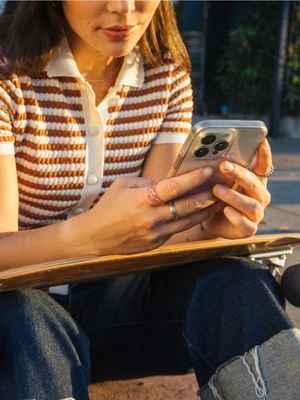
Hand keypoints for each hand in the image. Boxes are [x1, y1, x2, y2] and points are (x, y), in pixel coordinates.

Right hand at [78, 168, 215, 255]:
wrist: (95, 236)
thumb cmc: (108, 207)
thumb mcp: (123, 185)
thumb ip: (147, 181)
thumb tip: (165, 182)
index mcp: (143, 199)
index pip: (174, 187)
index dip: (194, 178)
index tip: (208, 171)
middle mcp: (152, 217)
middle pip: (187, 206)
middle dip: (207, 195)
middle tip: (221, 187)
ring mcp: (156, 233)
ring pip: (188, 221)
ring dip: (204, 210)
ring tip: (217, 201)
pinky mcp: (157, 243)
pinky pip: (177, 230)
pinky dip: (189, 221)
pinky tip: (198, 214)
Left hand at [202, 139, 271, 238]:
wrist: (206, 221)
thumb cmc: (212, 195)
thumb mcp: (214, 180)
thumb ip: (217, 169)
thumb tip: (207, 151)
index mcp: (254, 180)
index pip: (263, 165)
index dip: (264, 154)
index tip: (260, 140)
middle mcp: (259, 196)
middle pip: (254, 183)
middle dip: (239, 173)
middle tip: (223, 165)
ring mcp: (255, 213)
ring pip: (251, 204)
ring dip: (234, 196)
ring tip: (216, 190)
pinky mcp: (248, 229)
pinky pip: (246, 224)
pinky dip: (236, 217)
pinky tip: (225, 210)